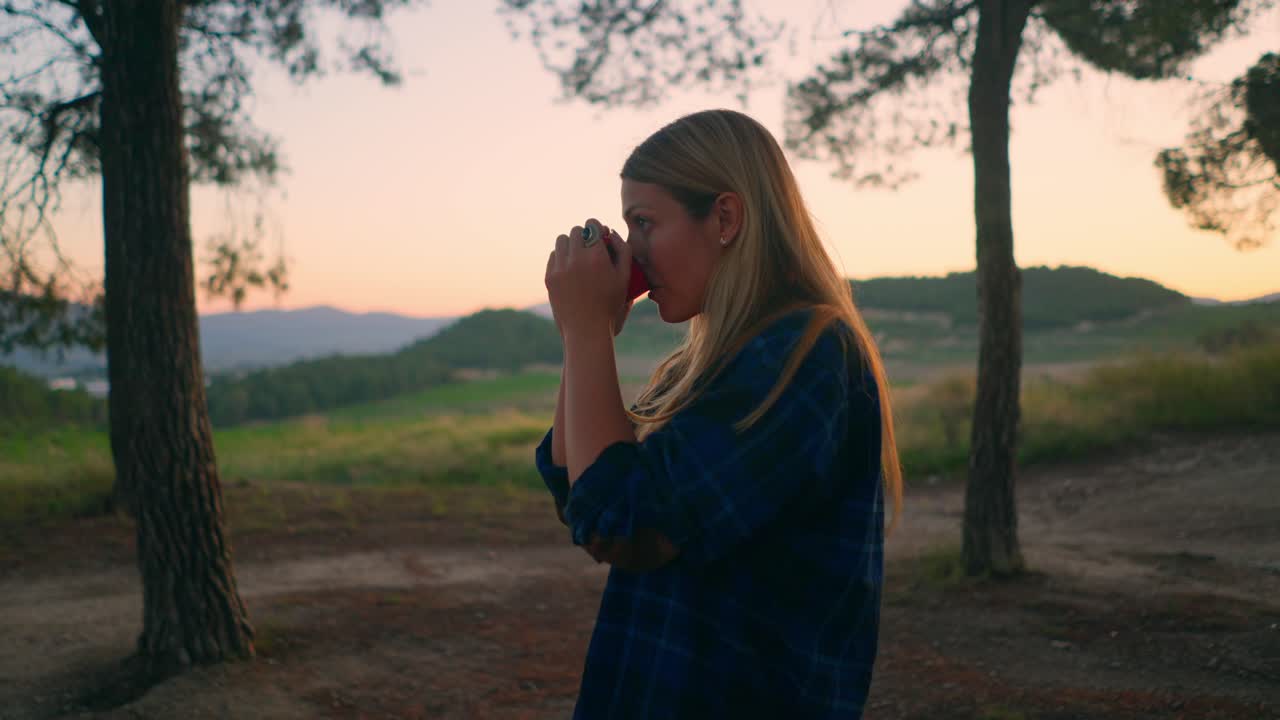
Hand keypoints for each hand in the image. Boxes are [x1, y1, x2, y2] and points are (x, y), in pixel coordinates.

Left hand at [546, 218, 632, 340]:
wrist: (586, 329)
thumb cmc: (610, 304)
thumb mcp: (624, 277)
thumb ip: (623, 250)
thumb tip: (611, 232)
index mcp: (597, 256)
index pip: (591, 225)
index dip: (595, 226)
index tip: (598, 232)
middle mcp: (577, 259)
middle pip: (576, 231)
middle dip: (583, 235)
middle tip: (589, 245)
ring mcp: (560, 268)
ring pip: (561, 240)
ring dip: (570, 243)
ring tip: (578, 255)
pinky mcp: (550, 277)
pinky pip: (553, 256)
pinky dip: (561, 257)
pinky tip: (570, 267)